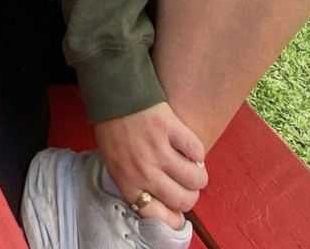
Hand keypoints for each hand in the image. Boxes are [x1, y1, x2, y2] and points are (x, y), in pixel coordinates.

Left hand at [93, 102, 207, 228]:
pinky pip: (197, 151)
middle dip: (190, 196)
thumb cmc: (111, 128)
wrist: (112, 92)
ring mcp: (158, 150)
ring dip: (198, 175)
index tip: (178, 211)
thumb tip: (166, 207)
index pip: (158, 216)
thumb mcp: (115, 163)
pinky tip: (188, 147)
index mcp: (127, 182)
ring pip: (195, 179)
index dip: (174, 217)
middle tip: (187, 185)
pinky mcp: (170, 128)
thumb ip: (136, 184)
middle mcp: (143, 171)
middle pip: (183, 200)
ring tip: (192, 166)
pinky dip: (197, 152)